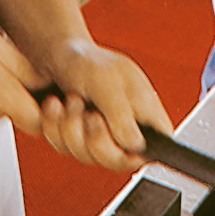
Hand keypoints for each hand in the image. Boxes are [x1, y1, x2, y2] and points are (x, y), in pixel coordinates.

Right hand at [0, 22, 49, 134]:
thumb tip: (46, 80)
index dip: (52, 107)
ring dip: (9, 91)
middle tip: (31, 76)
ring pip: (7, 109)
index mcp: (1, 95)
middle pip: (26, 116)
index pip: (41, 119)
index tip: (54, 90)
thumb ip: (23, 65)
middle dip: (32, 98)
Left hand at [35, 38, 171, 171]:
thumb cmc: (88, 62)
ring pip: (85, 156)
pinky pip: (63, 147)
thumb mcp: (106, 82)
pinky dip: (54, 125)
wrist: (56, 55)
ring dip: (71, 126)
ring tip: (72, 98)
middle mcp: (125, 130)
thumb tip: (136, 146)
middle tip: (91, 115)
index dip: (146, 153)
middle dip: (97, 140)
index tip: (122, 144)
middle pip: (117, 161)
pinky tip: (55, 104)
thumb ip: (121, 115)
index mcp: (145, 114)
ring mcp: (99, 137)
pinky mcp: (75, 139)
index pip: (160, 146)